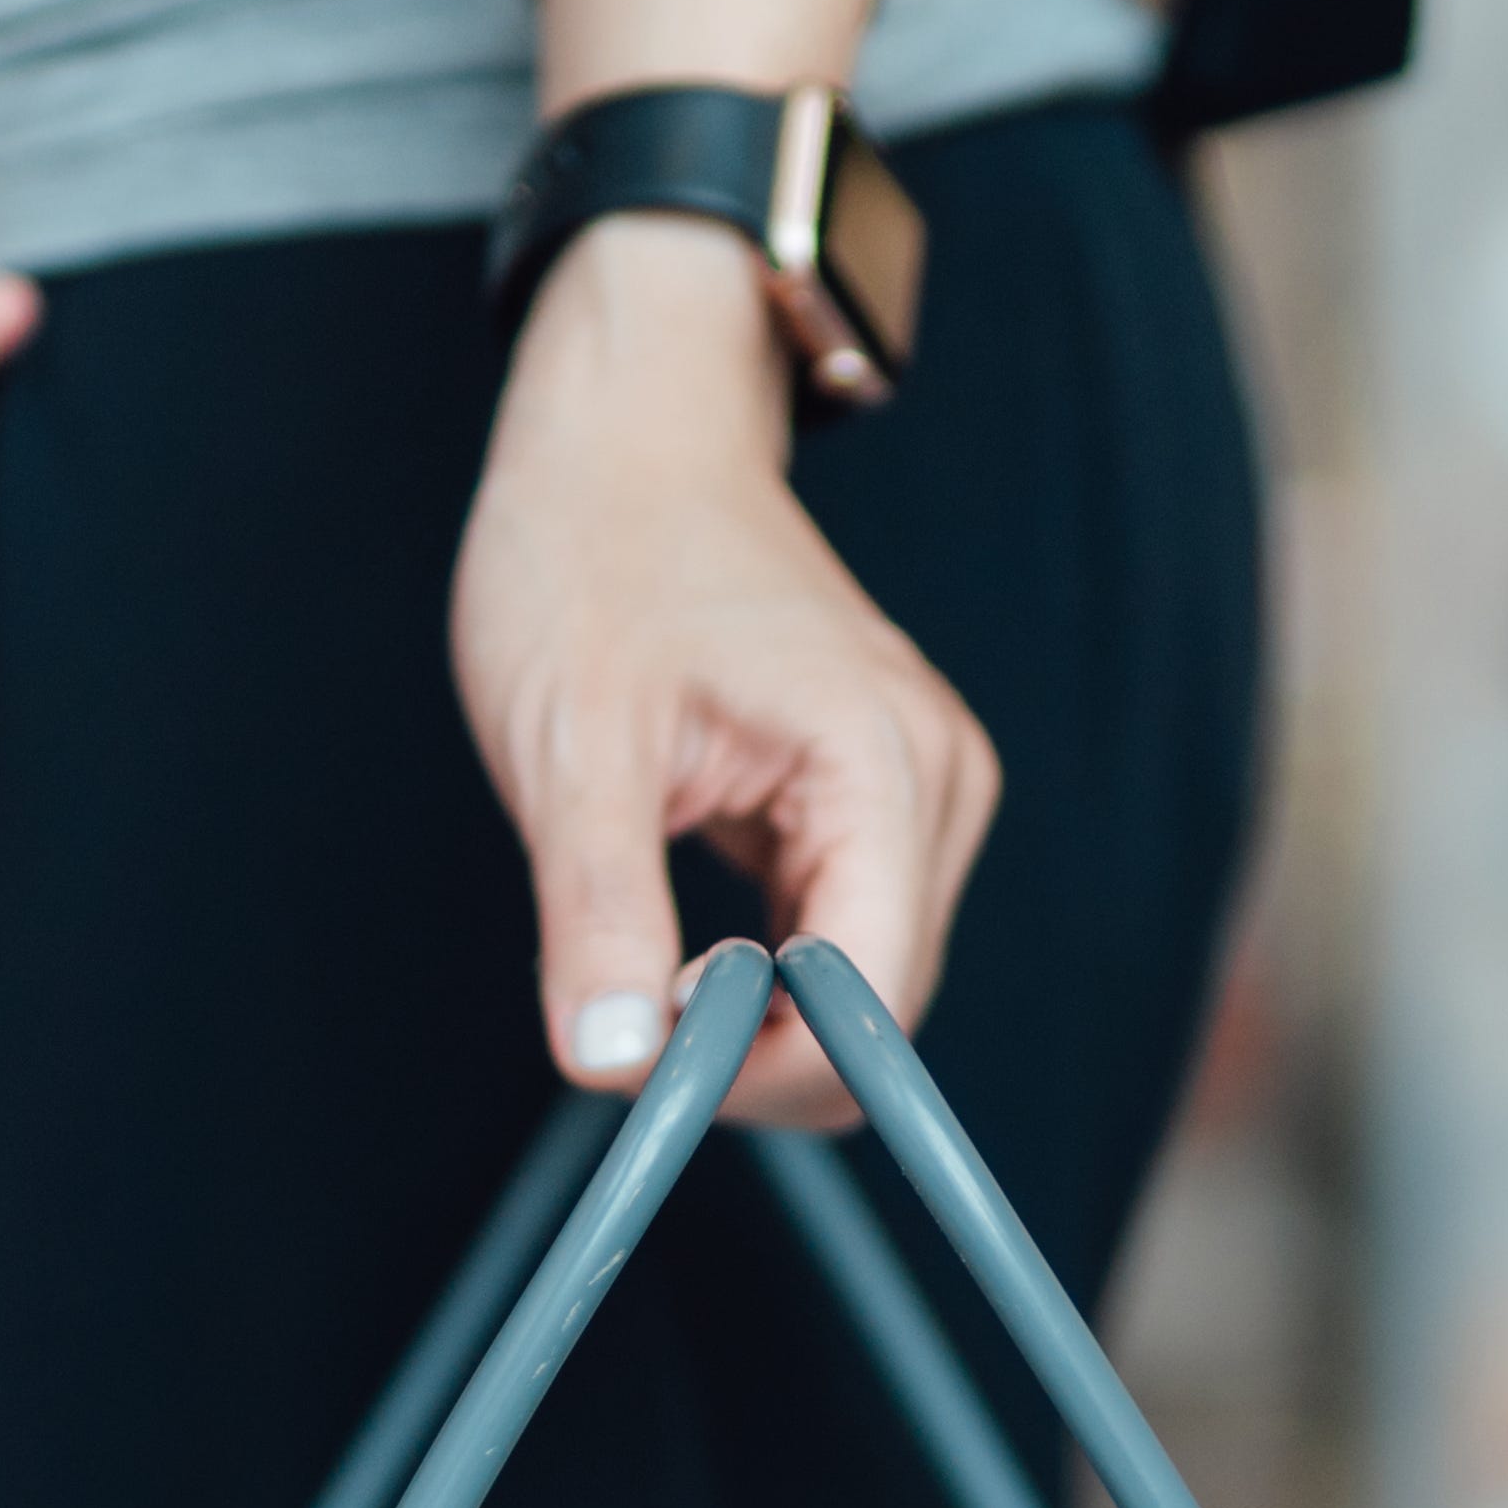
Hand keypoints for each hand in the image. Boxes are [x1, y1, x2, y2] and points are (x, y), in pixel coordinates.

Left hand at [452, 214, 991, 1128]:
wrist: (627, 438)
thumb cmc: (592, 554)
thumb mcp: (571, 745)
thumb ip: (600, 915)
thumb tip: (612, 1064)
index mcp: (882, 760)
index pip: (870, 1004)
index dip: (756, 1069)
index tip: (636, 1050)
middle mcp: (936, 782)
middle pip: (878, 1014)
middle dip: (748, 1049)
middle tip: (616, 1003)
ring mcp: (922, 792)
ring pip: (858, 991)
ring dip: (749, 1012)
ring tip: (637, 941)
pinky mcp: (884, 803)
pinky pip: (839, 942)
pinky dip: (759, 972)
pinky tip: (679, 924)